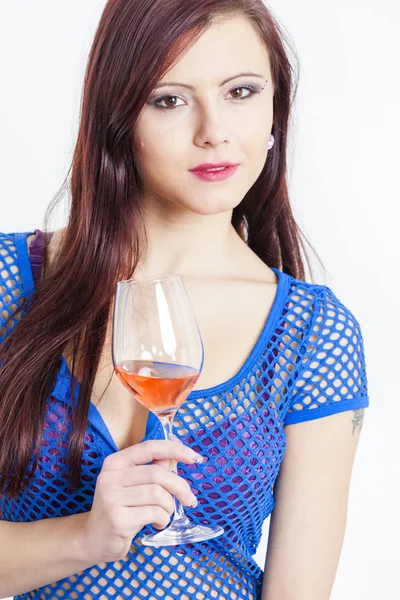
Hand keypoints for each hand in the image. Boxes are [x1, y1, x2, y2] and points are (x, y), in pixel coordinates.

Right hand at [80, 439, 201, 562]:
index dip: (174, 449)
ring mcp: (112, 498)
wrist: (92, 539)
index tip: (194, 457)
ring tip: (164, 515)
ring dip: (169, 507)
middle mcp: (110, 477)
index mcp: (115, 463)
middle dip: (180, 487)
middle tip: (190, 499)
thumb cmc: (119, 509)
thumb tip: (175, 456)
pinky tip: (157, 524)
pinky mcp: (118, 519)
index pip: (149, 448)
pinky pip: (154, 513)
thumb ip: (151, 470)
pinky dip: (163, 519)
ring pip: (158, 494)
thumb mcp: (132, 486)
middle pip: (157, 474)